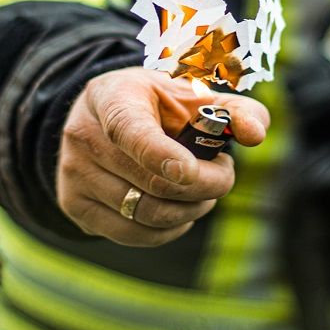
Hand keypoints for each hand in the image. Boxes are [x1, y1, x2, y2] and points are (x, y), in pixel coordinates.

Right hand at [57, 67, 269, 246]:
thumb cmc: (158, 105)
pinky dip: (169, 230)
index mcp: (112, 97)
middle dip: (206, 186)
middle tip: (224, 173)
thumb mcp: (191, 94)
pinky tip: (181, 209)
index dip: (161, 155)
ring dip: (192, 210)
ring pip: (147, 215)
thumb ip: (232, 109)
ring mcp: (74, 173)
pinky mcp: (75, 205)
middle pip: (153, 183)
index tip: (191, 171)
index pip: (130, 131)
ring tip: (204, 191)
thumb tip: (255, 134)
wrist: (103, 117)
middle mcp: (83, 135)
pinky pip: (133, 235)